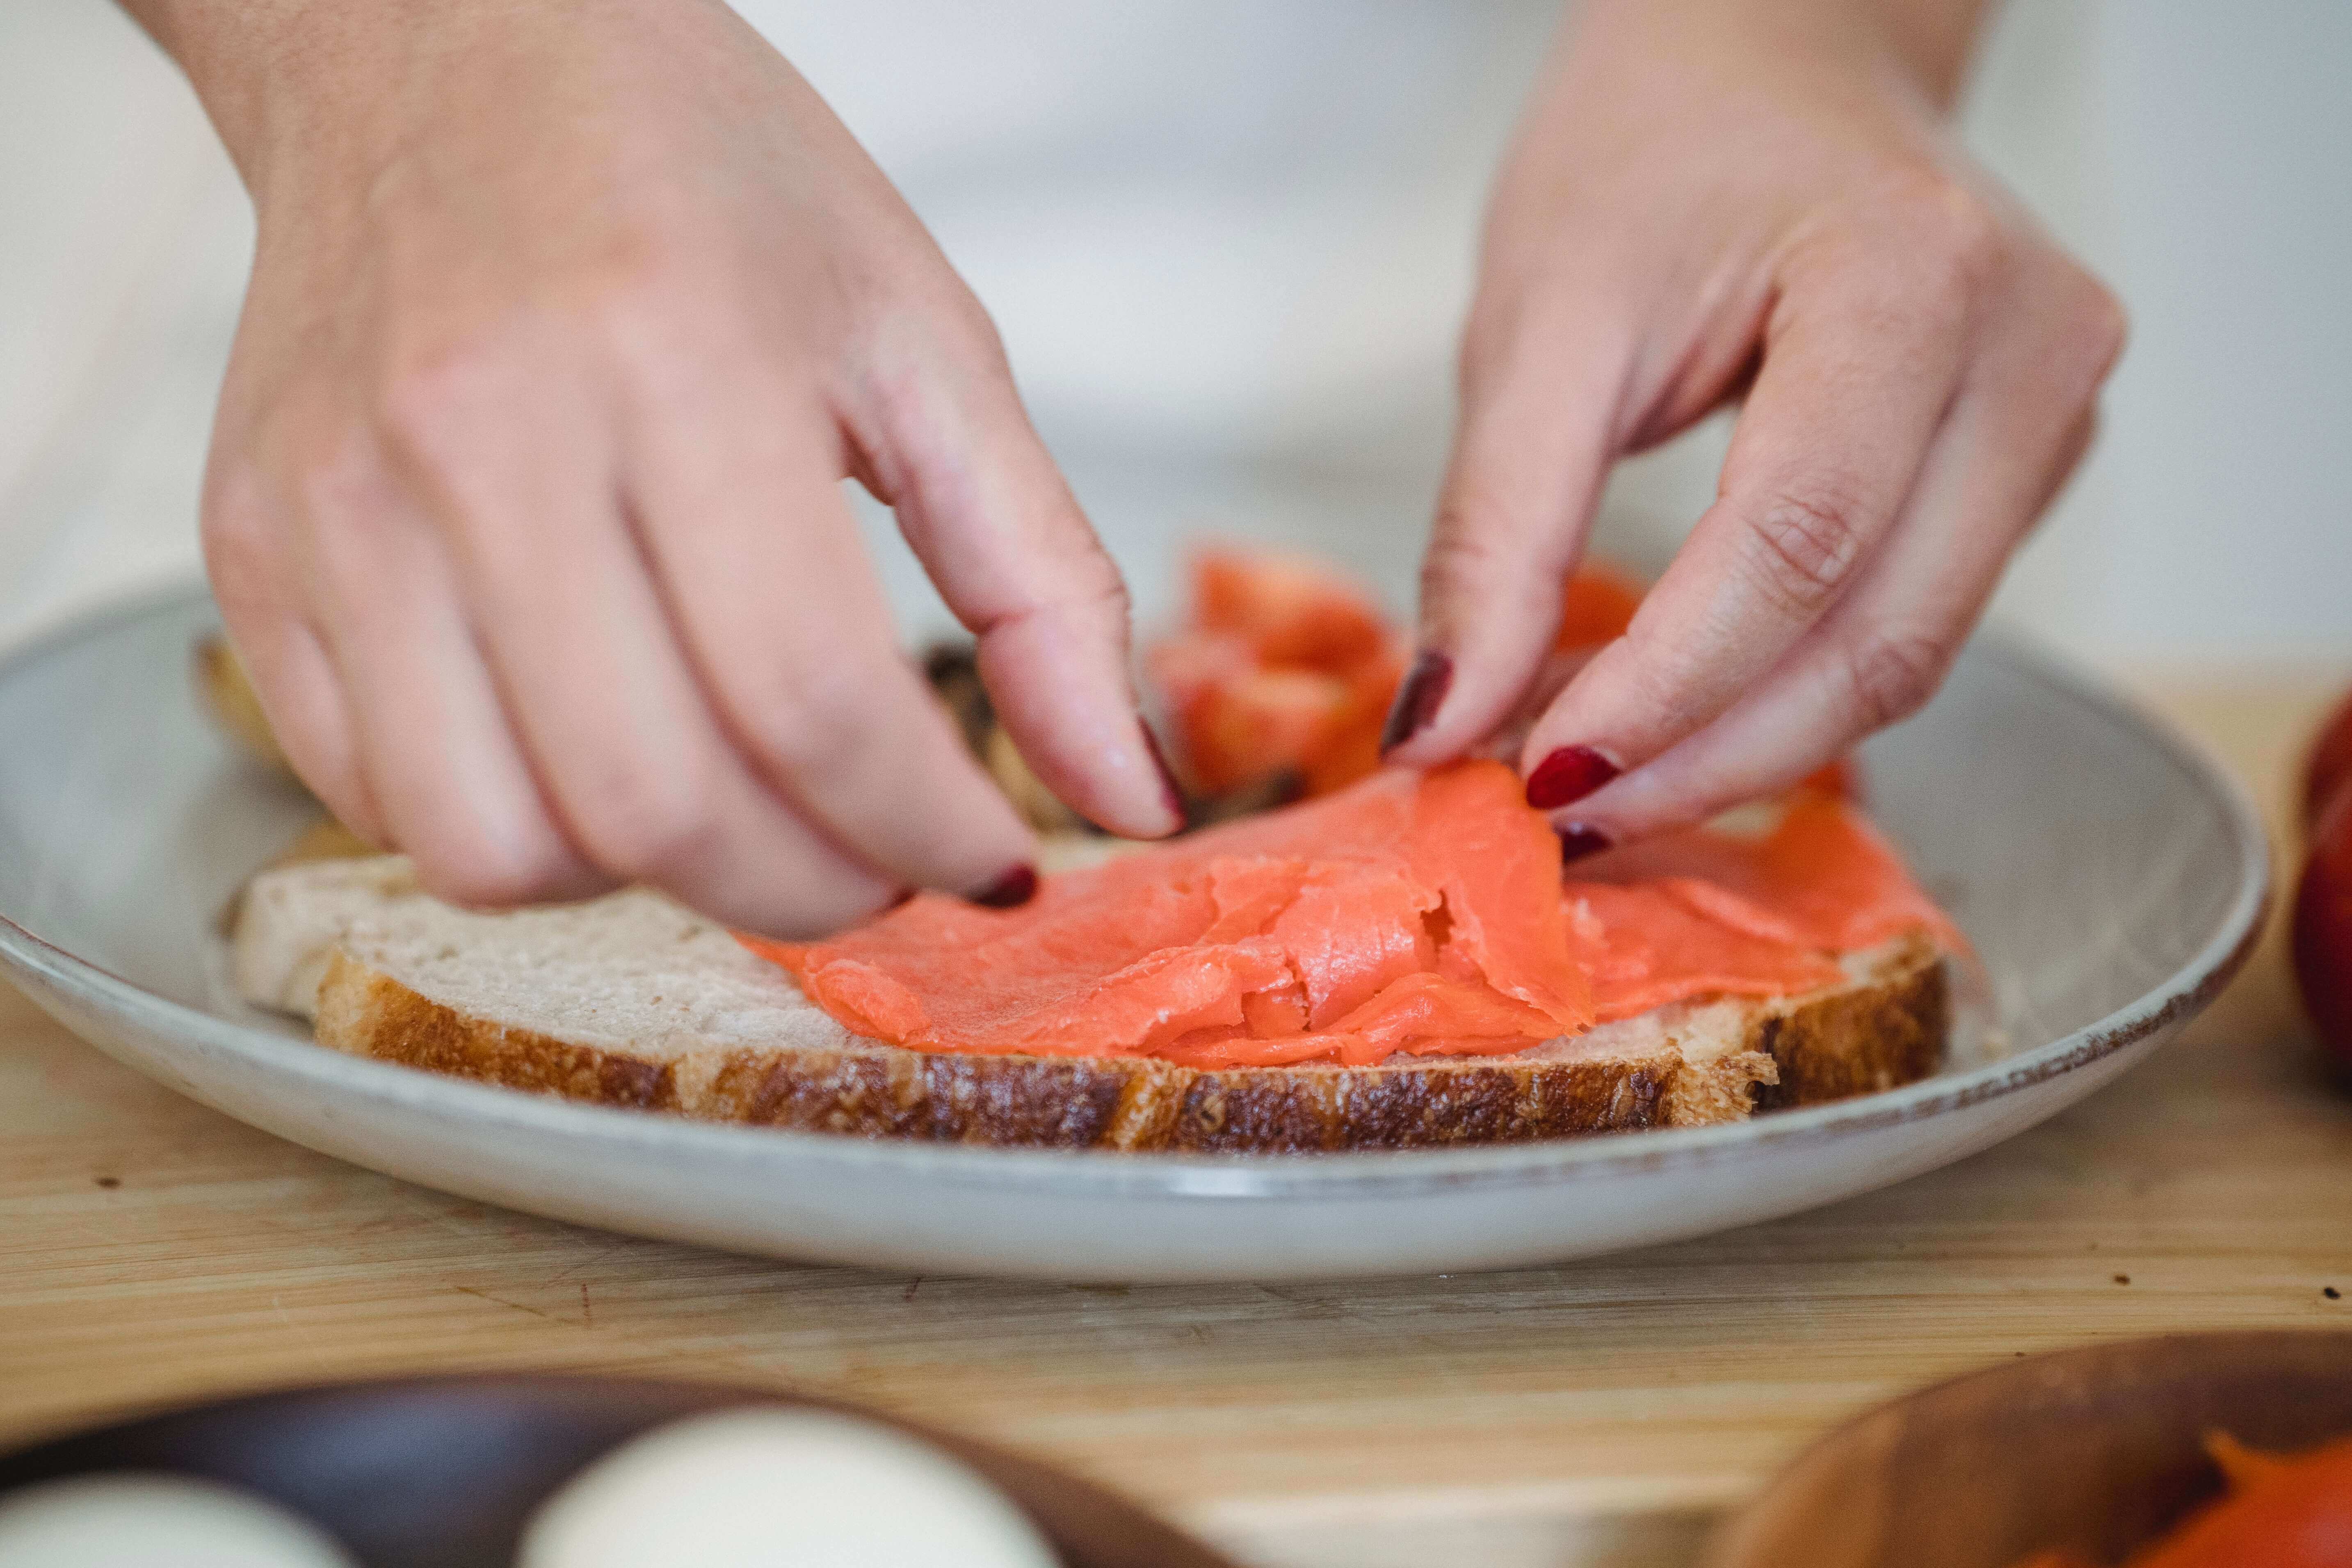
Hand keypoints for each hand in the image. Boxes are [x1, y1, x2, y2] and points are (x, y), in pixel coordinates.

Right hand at [152, 0, 1180, 933]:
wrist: (442, 44)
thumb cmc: (698, 176)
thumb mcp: (922, 340)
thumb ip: (1045, 582)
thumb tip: (1133, 795)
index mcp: (677, 356)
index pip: (812, 699)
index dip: (927, 831)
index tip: (990, 858)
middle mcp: (480, 437)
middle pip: (657, 803)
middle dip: (811, 889)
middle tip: (879, 857)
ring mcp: (340, 506)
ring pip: (494, 846)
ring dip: (652, 883)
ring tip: (734, 803)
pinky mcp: (254, 551)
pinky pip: (374, 798)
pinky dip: (515, 834)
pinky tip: (594, 748)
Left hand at [1383, 0, 2123, 850]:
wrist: (1768, 60)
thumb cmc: (1655, 149)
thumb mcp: (1540, 326)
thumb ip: (1494, 537)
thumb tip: (1442, 728)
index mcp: (1912, 276)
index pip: (1796, 542)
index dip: (1666, 689)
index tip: (1537, 773)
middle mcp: (2029, 347)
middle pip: (1879, 634)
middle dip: (1707, 755)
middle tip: (1562, 815)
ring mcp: (2050, 411)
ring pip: (1908, 656)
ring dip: (1747, 748)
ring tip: (1603, 782)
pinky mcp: (2027, 462)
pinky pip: (1914, 622)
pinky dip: (1790, 695)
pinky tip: (1681, 723)